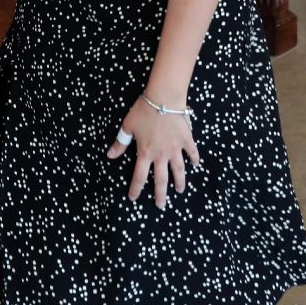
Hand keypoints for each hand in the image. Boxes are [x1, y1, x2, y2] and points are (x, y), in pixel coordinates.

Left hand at [106, 94, 200, 208]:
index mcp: (145, 153)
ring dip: (179, 182)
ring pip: (178, 170)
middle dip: (160, 194)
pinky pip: (192, 151)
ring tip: (180, 191)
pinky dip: (194, 158)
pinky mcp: (186, 139)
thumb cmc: (143, 111)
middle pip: (161, 179)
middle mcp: (161, 155)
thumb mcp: (128, 126)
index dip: (135, 188)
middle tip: (161, 206)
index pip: (139, 176)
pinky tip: (196, 163)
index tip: (133, 198)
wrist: (164, 99)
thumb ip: (120, 143)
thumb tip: (110, 156)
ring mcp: (175, 148)